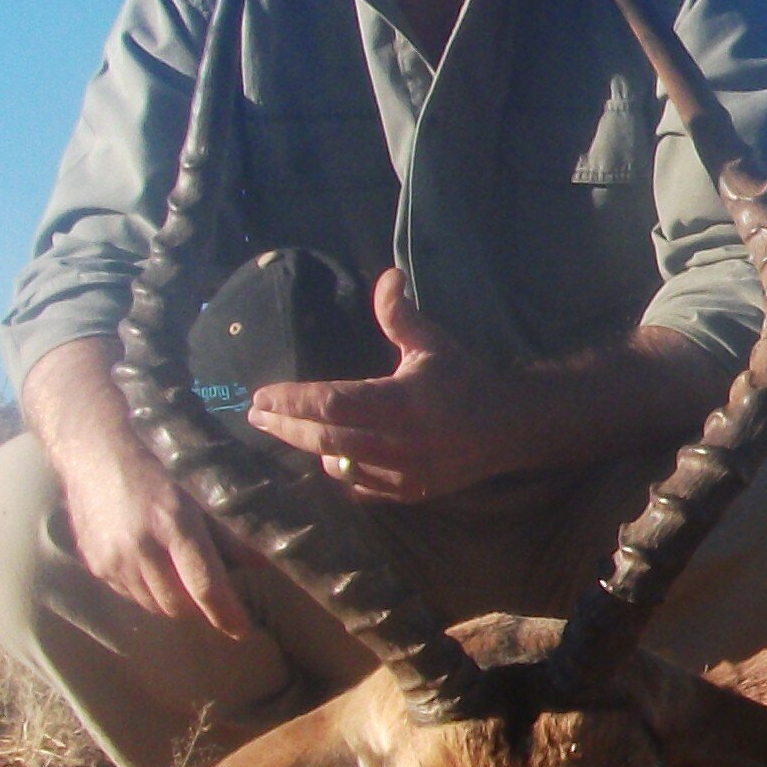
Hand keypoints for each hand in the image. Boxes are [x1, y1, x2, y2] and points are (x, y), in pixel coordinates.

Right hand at [24, 355, 251, 637]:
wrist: (93, 449)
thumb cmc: (156, 462)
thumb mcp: (199, 489)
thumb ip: (228, 531)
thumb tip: (262, 562)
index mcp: (173, 524)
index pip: (205, 585)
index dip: (226, 614)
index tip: (241, 630)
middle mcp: (141, 547)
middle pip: (180, 605)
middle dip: (201, 608)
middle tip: (213, 594)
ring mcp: (113, 559)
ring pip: (154, 605)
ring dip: (175, 601)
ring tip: (183, 577)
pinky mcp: (96, 564)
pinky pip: (130, 595)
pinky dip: (148, 591)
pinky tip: (154, 567)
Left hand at [243, 272, 532, 504]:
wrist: (510, 427)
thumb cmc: (466, 379)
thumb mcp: (433, 343)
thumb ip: (400, 315)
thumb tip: (387, 275)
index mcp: (401, 402)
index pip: (331, 403)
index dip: (292, 400)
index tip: (260, 395)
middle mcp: (399, 442)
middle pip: (324, 438)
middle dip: (285, 426)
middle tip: (256, 415)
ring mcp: (403, 473)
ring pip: (338, 463)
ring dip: (309, 446)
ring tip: (288, 429)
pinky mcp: (409, 491)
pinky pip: (360, 486)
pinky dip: (340, 469)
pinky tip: (328, 455)